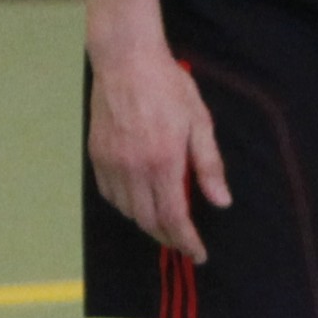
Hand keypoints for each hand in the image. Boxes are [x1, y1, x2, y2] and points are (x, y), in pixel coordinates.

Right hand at [86, 46, 230, 263]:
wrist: (127, 62)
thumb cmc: (169, 87)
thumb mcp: (199, 121)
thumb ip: (209, 164)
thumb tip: (221, 202)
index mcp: (163, 162)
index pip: (175, 217)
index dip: (187, 241)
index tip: (199, 254)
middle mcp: (133, 170)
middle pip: (149, 221)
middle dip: (169, 237)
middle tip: (185, 242)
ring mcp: (111, 165)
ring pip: (128, 212)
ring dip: (148, 223)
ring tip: (166, 223)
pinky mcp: (96, 158)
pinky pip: (110, 196)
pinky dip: (127, 206)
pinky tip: (139, 201)